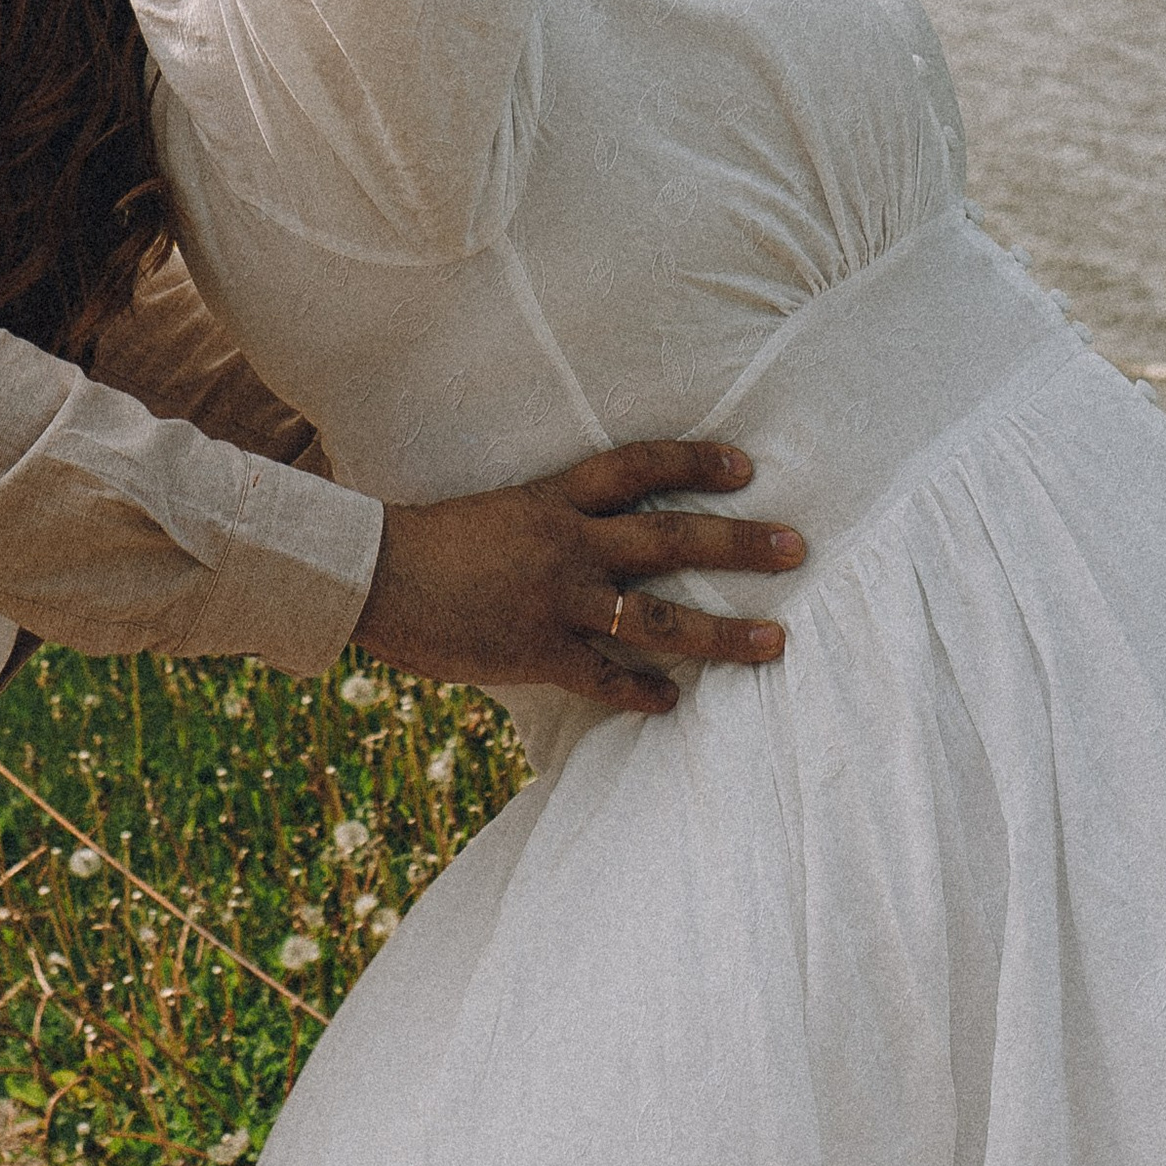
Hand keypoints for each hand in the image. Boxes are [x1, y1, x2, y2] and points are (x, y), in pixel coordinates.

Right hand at [358, 443, 799, 714]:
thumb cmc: (421, 541)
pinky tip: (672, 704)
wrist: (369, 573)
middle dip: (739, 542)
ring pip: (659, 617)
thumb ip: (541, 522)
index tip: (746, 466)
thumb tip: (583, 535)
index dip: (695, 462)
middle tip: (796, 546)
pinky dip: (642, 692)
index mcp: (552, 498)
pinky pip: (606, 676)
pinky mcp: (537, 651)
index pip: (638, 467)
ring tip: (776, 640)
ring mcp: (557, 600)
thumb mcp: (492, 513)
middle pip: (672, 537)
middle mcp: (568, 543)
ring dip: (723, 633)